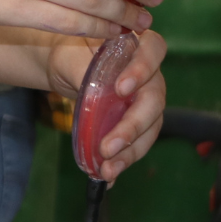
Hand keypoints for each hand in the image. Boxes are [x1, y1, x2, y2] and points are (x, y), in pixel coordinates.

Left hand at [49, 29, 167, 182]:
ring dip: (130, 151)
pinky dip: (123, 160)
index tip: (121, 89)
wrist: (66, 68)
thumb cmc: (71, 55)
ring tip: (107, 169)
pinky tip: (107, 176)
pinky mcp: (137, 123)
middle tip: (109, 146)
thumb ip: (84, 70)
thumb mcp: (70, 57)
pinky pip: (137, 143)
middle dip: (132, 126)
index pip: (154, 48)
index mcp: (137, 45)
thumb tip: (94, 97)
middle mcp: (150, 73)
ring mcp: (146, 100)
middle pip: (154, 99)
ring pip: (149, 127)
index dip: (142, 69)